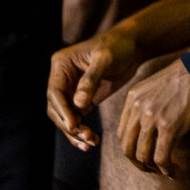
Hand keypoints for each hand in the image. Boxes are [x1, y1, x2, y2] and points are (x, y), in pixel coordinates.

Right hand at [47, 28, 141, 150]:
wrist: (134, 46)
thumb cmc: (119, 46)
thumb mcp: (106, 59)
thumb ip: (92, 79)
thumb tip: (78, 103)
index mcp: (61, 65)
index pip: (55, 92)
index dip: (63, 110)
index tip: (74, 125)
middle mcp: (62, 78)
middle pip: (57, 108)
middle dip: (69, 124)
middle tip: (86, 136)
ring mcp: (71, 91)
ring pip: (65, 117)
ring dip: (75, 132)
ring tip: (90, 142)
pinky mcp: (82, 100)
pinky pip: (76, 119)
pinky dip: (81, 131)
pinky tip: (91, 141)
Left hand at [116, 54, 189, 177]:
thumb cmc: (187, 77)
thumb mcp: (156, 86)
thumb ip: (146, 104)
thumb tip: (147, 131)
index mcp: (133, 98)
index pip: (122, 133)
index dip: (131, 149)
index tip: (143, 155)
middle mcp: (138, 108)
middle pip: (128, 147)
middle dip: (138, 163)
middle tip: (151, 169)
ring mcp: (152, 118)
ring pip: (143, 155)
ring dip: (153, 168)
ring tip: (165, 171)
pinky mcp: (169, 127)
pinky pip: (161, 157)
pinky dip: (166, 168)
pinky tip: (174, 172)